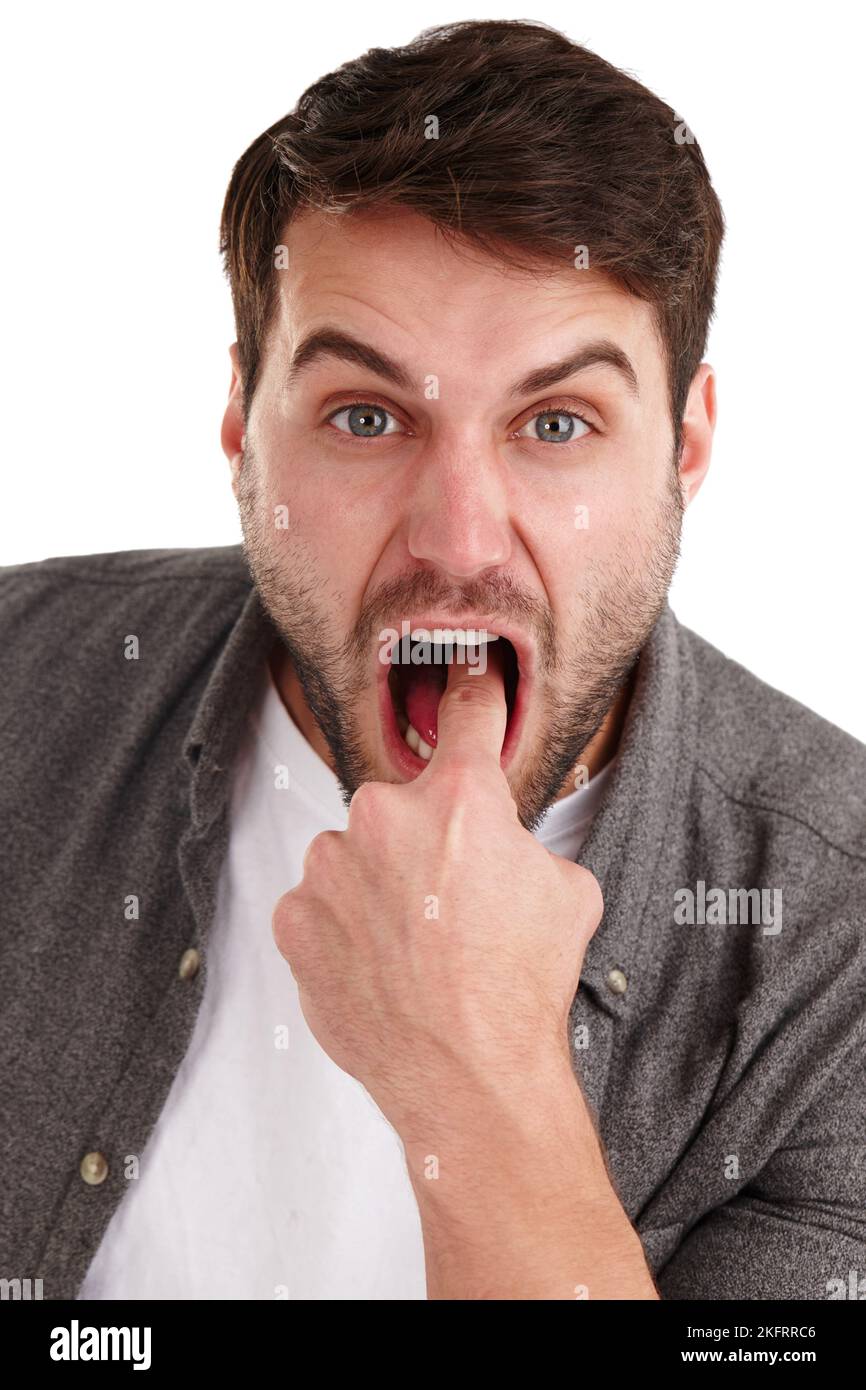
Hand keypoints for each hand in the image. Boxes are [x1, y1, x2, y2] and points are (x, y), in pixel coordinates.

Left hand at [272, 649, 603, 1140]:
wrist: (469, 1078)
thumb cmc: (521, 987)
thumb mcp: (567, 890)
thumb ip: (524, 840)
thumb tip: (506, 839)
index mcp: (457, 798)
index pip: (467, 713)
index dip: (473, 694)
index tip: (464, 675)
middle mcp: (383, 817)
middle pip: (402, 804)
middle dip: (424, 841)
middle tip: (453, 901)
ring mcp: (329, 869)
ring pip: (354, 856)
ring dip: (378, 885)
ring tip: (416, 944)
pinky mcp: (295, 919)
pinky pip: (319, 904)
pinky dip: (343, 926)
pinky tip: (380, 964)